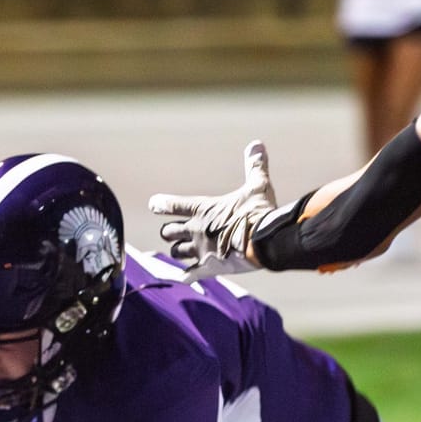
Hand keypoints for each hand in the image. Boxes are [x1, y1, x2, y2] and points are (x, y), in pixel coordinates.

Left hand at [148, 140, 277, 280]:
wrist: (266, 241)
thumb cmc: (260, 213)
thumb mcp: (258, 187)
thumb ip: (254, 166)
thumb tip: (257, 144)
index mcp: (204, 209)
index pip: (174, 205)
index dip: (162, 204)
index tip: (154, 204)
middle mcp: (197, 230)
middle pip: (169, 232)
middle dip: (169, 232)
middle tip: (172, 232)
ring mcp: (202, 250)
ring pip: (177, 253)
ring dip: (178, 252)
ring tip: (182, 251)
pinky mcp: (210, 268)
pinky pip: (190, 275)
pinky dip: (186, 276)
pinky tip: (184, 278)